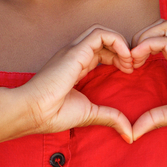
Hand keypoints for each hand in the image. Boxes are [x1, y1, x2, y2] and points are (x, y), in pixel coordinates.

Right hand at [16, 25, 134, 141]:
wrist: (33, 112)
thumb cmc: (53, 114)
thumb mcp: (90, 114)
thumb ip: (110, 118)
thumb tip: (130, 134)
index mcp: (76, 66)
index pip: (101, 51)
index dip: (119, 58)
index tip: (129, 72)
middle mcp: (75, 55)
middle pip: (104, 40)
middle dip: (123, 50)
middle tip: (133, 66)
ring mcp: (74, 51)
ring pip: (102, 32)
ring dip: (121, 43)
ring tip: (130, 61)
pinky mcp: (76, 51)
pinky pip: (100, 34)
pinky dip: (117, 41)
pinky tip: (125, 58)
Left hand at [129, 20, 166, 139]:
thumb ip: (155, 118)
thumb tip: (133, 132)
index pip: (161, 40)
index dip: (142, 47)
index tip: (130, 67)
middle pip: (162, 26)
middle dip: (141, 36)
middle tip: (129, 60)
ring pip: (163, 27)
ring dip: (143, 37)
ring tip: (133, 59)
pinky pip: (165, 41)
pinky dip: (146, 45)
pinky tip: (137, 60)